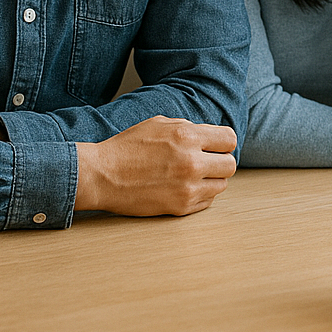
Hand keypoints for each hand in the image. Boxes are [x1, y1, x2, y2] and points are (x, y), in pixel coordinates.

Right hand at [74, 116, 236, 215]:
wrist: (101, 176)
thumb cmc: (128, 147)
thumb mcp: (160, 124)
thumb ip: (190, 127)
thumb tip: (212, 136)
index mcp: (188, 136)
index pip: (230, 139)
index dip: (223, 142)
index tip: (215, 146)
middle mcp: (192, 162)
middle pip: (230, 165)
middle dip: (220, 161)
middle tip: (207, 162)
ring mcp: (187, 187)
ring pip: (222, 185)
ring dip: (212, 179)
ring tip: (193, 175)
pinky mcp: (180, 207)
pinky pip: (207, 202)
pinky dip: (201, 195)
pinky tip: (184, 188)